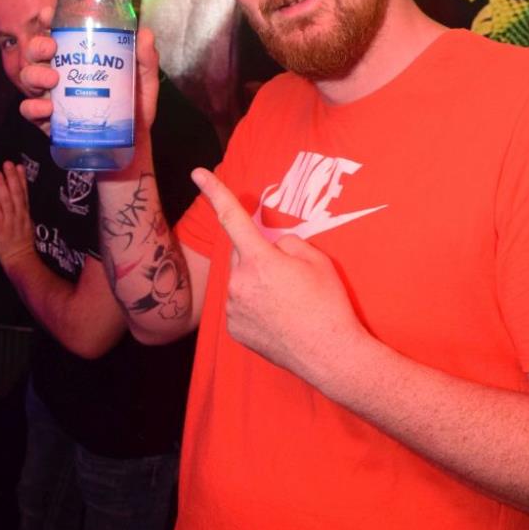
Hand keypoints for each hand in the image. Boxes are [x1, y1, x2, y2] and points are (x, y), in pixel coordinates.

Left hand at [0, 162, 34, 270]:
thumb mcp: (26, 227)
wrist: (21, 261)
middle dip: (12, 178)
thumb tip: (18, 203)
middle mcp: (19, 216)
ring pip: (7, 201)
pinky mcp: (2, 229)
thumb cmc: (22, 246)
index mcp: (26, 215)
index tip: (20, 166)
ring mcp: (11, 222)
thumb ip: (22, 215)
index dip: (22, 180)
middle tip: (8, 163)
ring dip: (2, 186)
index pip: (25, 194)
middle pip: (16, 194)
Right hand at [19, 25, 159, 136]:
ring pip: (28, 78)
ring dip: (34, 74)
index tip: (49, 15)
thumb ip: (145, 59)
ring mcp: (51, 97)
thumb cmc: (134, 108)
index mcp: (79, 59)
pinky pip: (29, 111)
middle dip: (37, 46)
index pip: (58, 34)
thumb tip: (145, 34)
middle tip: (51, 49)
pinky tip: (48, 109)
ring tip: (52, 80)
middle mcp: (60, 74)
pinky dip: (33, 108)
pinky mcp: (48, 121)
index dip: (48, 21)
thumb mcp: (144, 81)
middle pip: (36, 53)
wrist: (132, 145)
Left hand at [192, 167, 365, 388]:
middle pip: (241, 254)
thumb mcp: (317, 261)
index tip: (198, 174)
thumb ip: (288, 243)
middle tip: (287, 275)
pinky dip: (254, 305)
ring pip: (240, 281)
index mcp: (260, 260)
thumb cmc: (328, 305)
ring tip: (286, 302)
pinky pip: (240, 305)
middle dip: (258, 256)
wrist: (330, 355)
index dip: (214, 192)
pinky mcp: (234, 328)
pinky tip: (277, 318)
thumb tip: (275, 246)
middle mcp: (239, 282)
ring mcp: (234, 308)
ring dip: (256, 283)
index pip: (232, 217)